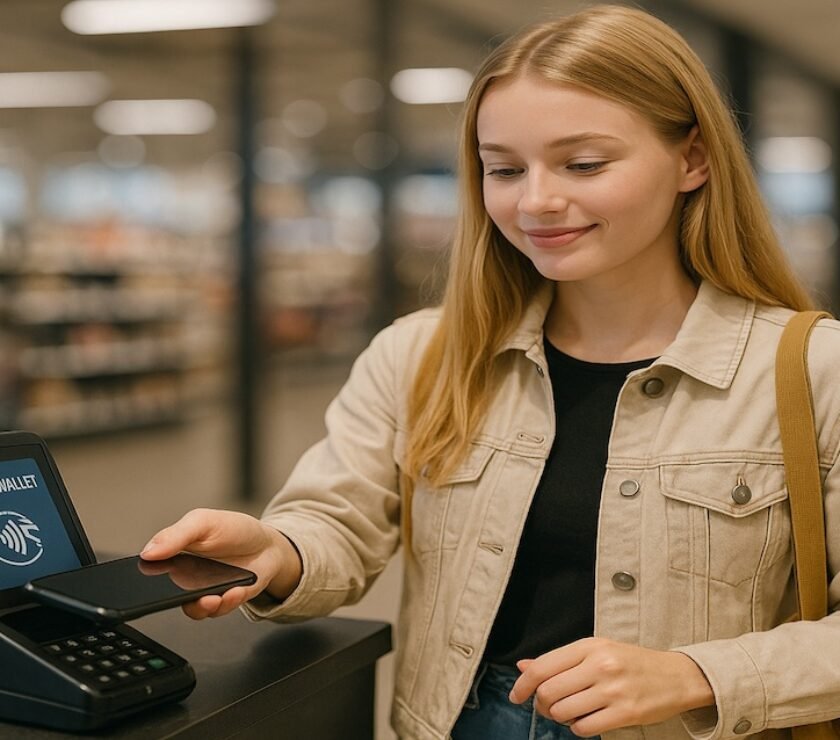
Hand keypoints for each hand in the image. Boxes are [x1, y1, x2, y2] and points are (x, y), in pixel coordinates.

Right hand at [141, 508, 302, 619]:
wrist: (268, 544)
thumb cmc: (234, 529)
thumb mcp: (203, 522)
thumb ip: (176, 534)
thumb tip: (147, 551)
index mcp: (174, 556)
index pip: (150, 571)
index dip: (143, 579)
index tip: (144, 582)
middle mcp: (185, 578)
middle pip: (167, 597)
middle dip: (170, 601)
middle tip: (180, 595)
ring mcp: (205, 592)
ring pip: (193, 609)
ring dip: (202, 607)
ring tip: (212, 598)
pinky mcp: (224, 602)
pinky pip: (219, 610)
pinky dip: (227, 602)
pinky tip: (235, 590)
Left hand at [509, 637, 713, 736]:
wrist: (676, 676)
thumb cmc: (631, 662)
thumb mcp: (597, 650)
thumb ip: (560, 660)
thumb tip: (523, 666)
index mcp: (590, 646)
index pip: (543, 666)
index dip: (523, 684)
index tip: (516, 696)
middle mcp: (600, 665)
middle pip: (548, 691)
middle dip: (540, 704)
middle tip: (545, 707)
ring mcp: (612, 690)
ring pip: (563, 712)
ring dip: (559, 717)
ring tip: (569, 712)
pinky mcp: (625, 714)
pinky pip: (584, 728)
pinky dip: (578, 728)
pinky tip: (585, 720)